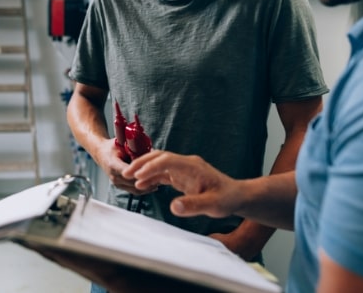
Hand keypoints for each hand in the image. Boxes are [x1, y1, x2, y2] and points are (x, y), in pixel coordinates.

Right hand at [98, 139, 155, 195]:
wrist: (101, 153)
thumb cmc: (111, 147)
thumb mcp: (120, 143)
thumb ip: (132, 147)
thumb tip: (148, 149)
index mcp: (113, 164)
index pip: (128, 171)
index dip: (140, 173)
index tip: (152, 172)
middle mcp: (114, 176)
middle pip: (133, 182)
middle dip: (146, 180)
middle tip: (160, 177)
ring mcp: (116, 183)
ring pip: (134, 189)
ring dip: (147, 187)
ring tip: (159, 182)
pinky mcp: (120, 186)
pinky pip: (133, 190)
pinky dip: (143, 188)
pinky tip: (153, 185)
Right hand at [122, 150, 241, 218]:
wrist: (236, 196)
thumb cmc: (227, 199)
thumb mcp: (213, 205)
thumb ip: (194, 206)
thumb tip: (173, 207)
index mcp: (192, 166)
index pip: (167, 160)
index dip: (151, 166)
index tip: (137, 175)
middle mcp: (186, 164)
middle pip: (160, 157)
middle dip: (142, 163)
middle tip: (126, 173)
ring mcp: (184, 169)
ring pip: (160, 163)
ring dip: (144, 169)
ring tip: (129, 179)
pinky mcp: (182, 176)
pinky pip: (163, 173)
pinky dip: (151, 177)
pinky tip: (142, 185)